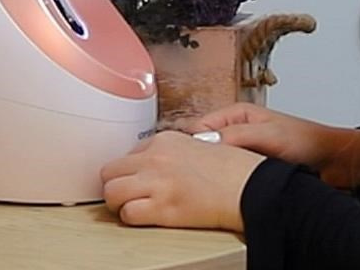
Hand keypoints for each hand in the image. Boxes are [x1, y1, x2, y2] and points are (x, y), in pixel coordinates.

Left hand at [100, 130, 264, 231]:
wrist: (249, 186)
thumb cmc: (233, 169)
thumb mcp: (199, 145)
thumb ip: (171, 151)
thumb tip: (154, 164)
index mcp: (165, 140)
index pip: (128, 154)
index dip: (132, 170)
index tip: (137, 178)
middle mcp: (156, 158)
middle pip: (110, 171)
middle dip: (117, 184)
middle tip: (127, 194)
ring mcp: (158, 183)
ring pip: (111, 192)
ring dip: (119, 202)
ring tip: (132, 206)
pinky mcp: (163, 208)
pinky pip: (128, 214)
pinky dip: (133, 218)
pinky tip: (146, 216)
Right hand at [191, 103, 359, 188]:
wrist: (334, 164)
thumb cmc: (308, 142)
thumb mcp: (269, 134)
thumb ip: (237, 135)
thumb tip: (203, 143)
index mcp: (236, 115)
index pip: (199, 127)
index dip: (188, 144)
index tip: (181, 159)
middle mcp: (235, 133)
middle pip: (202, 148)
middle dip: (195, 161)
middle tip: (187, 177)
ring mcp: (241, 154)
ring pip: (212, 165)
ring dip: (209, 175)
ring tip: (202, 187)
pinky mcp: (248, 173)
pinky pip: (226, 179)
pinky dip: (222, 186)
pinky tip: (219, 195)